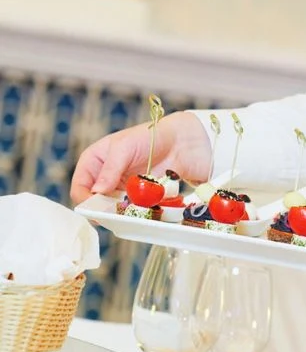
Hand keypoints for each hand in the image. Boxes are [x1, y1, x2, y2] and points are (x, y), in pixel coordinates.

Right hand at [70, 112, 213, 203]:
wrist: (180, 142)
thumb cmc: (149, 137)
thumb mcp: (124, 147)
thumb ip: (110, 169)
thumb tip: (96, 191)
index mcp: (93, 163)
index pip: (79, 187)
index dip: (84, 200)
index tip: (96, 208)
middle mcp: (104, 178)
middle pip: (94, 203)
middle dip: (102, 210)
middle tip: (114, 214)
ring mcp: (120, 189)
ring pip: (112, 209)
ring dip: (119, 214)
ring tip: (130, 213)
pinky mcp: (137, 197)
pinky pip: (130, 211)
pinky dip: (134, 213)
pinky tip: (142, 212)